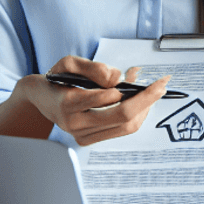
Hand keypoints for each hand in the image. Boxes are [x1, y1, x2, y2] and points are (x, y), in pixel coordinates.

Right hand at [7, 56, 170, 146]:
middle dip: (146, 99)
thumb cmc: (57, 79)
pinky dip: (136, 114)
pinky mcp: (90, 140)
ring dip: (145, 107)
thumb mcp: (69, 63)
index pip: (103, 98)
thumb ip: (93, 67)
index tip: (141, 76)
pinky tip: (141, 99)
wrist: (40, 99)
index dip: (127, 88)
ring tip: (153, 89)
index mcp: (67, 104)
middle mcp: (74, 124)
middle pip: (121, 116)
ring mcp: (82, 136)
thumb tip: (117, 78)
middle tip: (162, 84)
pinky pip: (122, 130)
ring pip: (126, 126)